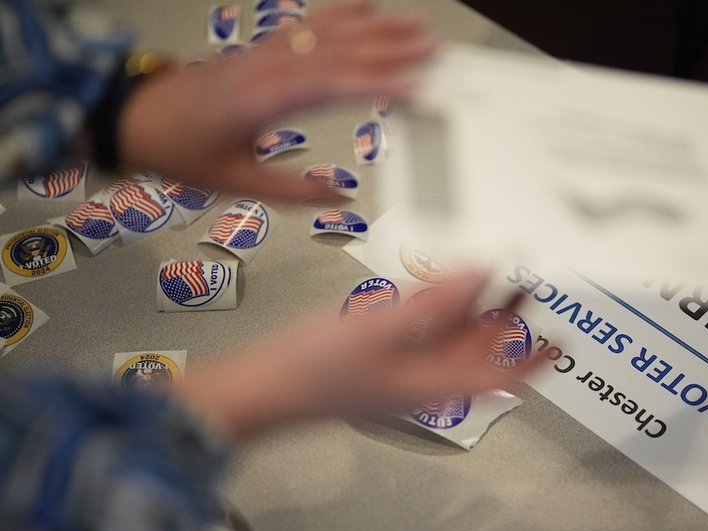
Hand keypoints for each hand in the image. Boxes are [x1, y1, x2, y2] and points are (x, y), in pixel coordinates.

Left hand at [117, 0, 436, 200]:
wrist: (135, 118)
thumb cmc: (182, 152)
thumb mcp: (237, 183)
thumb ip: (295, 193)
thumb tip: (343, 197)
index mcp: (265, 100)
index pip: (335, 86)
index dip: (380, 85)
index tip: (418, 89)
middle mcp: (270, 68)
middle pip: (341, 50)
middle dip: (392, 49)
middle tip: (434, 49)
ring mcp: (267, 53)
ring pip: (329, 32)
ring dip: (376, 27)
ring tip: (415, 25)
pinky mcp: (262, 49)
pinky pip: (308, 24)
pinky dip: (340, 13)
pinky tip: (365, 8)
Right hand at [177, 272, 538, 439]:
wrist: (263, 386)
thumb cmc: (315, 368)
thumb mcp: (382, 329)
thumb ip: (435, 301)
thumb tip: (480, 271)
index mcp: (433, 385)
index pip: (498, 377)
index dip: (533, 361)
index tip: (560, 340)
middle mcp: (425, 380)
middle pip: (480, 353)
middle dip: (507, 322)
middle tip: (527, 285)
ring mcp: (403, 368)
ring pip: (454, 340)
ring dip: (477, 311)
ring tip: (494, 273)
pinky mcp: (382, 355)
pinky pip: (426, 332)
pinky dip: (442, 309)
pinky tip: (445, 283)